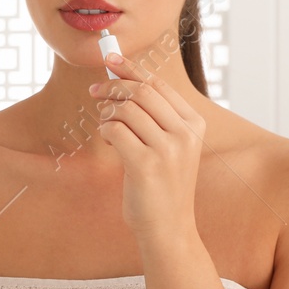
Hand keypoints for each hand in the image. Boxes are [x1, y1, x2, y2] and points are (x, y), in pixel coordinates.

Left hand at [89, 53, 206, 241]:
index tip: (109, 60)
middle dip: (113, 86)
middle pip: (141, 92)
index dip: (131, 69)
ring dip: (107, 114)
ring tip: (105, 125)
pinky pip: (115, 131)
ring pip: (126, 110)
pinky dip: (105, 131)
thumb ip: (152, 116)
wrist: (168, 228)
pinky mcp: (146, 165)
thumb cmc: (162, 185)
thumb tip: (120, 80)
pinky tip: (108, 139)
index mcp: (193, 124)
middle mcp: (185, 134)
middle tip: (95, 91)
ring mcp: (168, 150)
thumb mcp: (167, 146)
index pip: (159, 84)